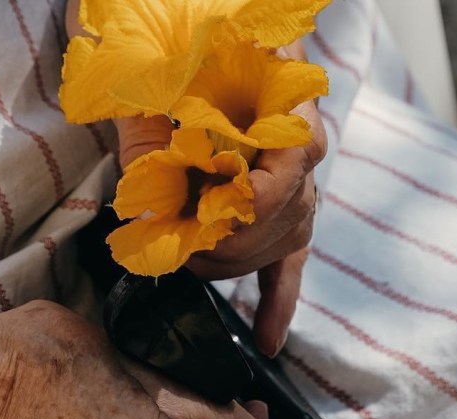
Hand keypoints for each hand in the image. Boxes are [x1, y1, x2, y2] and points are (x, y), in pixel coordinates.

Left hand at [114, 79, 325, 359]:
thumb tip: (155, 202)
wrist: (185, 42)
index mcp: (286, 95)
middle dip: (228, 237)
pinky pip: (290, 261)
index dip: (251, 196)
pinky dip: (278, 300)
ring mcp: (296, 178)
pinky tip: (267, 338)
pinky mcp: (282, 209)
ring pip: (282, 239)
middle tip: (179, 240)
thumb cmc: (172, 52)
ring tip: (189, 263)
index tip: (205, 214)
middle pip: (285, 209)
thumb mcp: (157, 79)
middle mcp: (301, 140)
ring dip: (232, 262)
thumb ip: (158, 130)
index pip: (294, 156)